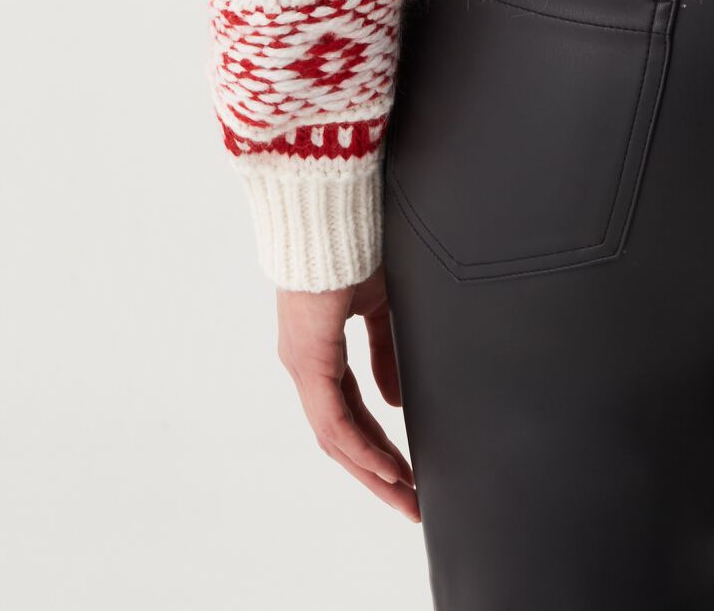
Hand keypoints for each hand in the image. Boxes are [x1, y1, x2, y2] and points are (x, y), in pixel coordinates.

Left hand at [276, 265, 418, 519]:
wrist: (330, 211)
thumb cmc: (353, 245)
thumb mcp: (379, 307)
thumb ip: (386, 353)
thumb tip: (393, 401)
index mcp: (321, 352)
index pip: (349, 414)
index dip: (377, 446)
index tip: (406, 472)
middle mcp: (306, 366)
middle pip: (341, 438)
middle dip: (377, 473)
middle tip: (410, 502)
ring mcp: (304, 367)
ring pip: (335, 438)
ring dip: (372, 471)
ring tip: (405, 496)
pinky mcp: (309, 362)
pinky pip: (334, 422)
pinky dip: (362, 449)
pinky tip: (387, 469)